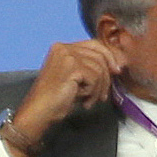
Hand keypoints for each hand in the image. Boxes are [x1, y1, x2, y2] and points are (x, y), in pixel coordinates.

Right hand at [3, 38, 127, 156]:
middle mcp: (63, 47)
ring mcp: (67, 56)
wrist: (39, 112)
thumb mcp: (75, 78)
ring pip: (99, 68)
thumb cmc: (55, 100)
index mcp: (61, 47)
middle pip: (100, 54)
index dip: (109, 56)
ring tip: (89, 100)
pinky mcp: (73, 67)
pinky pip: (95, 77)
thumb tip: (117, 64)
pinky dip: (93, 92)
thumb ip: (90, 67)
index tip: (117, 69)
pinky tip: (84, 101)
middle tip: (105, 92)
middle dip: (107, 75)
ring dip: (99, 88)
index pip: (94, 44)